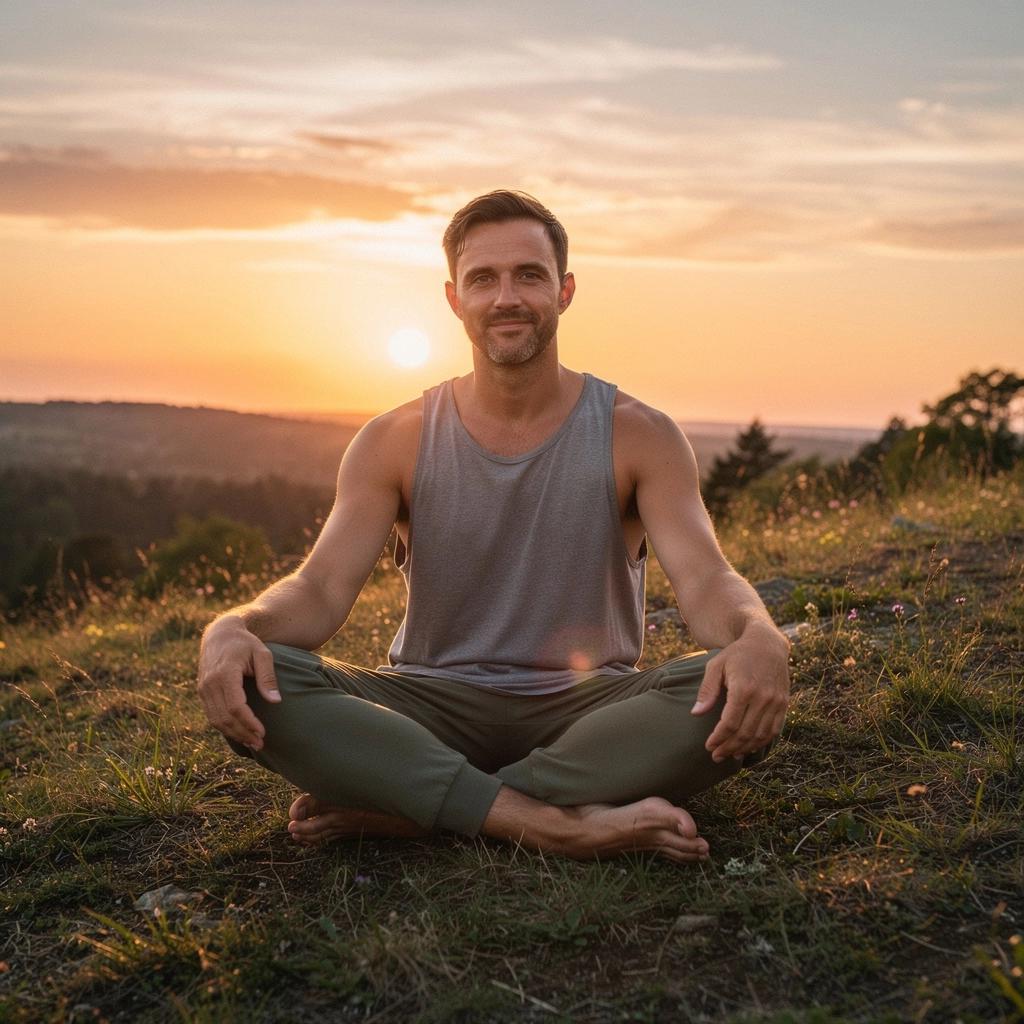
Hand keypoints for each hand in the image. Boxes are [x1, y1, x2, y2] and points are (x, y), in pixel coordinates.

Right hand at [197, 616, 280, 751]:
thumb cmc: (246, 643)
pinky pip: (212, 715)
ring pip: (216, 720)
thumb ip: (267, 677)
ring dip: (234, 734)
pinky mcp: (202, 692)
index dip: (249, 722)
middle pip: (225, 717)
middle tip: (260, 744)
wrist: (220, 634)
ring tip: (252, 742)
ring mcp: (203, 689)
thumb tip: (275, 701)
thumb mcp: (262, 654)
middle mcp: (210, 683)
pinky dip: (225, 727)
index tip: (263, 732)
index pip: (235, 706)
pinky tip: (240, 733)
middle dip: (242, 733)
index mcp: (225, 673)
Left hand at [690, 624, 789, 761]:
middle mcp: (763, 697)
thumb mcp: (716, 666)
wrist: (767, 644)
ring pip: (760, 735)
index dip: (719, 738)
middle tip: (716, 756)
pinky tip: (748, 747)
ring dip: (744, 749)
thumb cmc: (736, 654)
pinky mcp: (784, 704)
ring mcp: (776, 702)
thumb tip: (696, 713)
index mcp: (743, 688)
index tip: (708, 746)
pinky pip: (774, 730)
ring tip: (730, 755)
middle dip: (729, 748)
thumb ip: (707, 690)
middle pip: (745, 733)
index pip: (730, 723)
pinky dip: (761, 742)